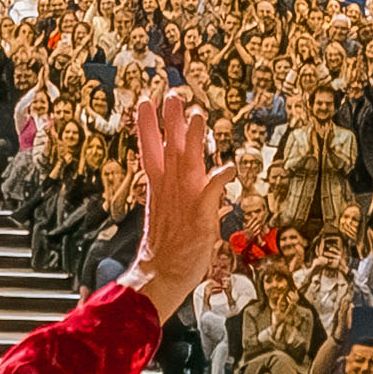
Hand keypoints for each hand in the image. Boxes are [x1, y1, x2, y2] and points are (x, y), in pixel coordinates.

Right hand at [125, 84, 223, 316]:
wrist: (159, 277)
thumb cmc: (163, 251)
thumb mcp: (161, 215)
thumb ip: (166, 194)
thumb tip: (165, 184)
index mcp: (157, 189)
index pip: (149, 151)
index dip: (146, 127)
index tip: (143, 103)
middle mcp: (169, 190)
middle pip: (169, 149)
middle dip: (169, 121)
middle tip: (171, 96)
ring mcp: (184, 201)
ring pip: (189, 163)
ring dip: (194, 140)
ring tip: (199, 116)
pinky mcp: (199, 216)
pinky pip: (212, 192)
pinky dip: (220, 178)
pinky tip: (229, 167)